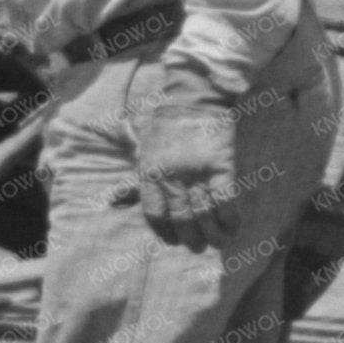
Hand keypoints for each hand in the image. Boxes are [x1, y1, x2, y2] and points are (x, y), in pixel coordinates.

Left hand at [130, 86, 238, 250]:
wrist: (193, 96)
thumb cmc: (164, 123)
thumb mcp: (141, 151)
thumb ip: (132, 181)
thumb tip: (111, 201)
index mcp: (149, 173)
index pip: (154, 214)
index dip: (164, 232)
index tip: (173, 241)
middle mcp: (171, 176)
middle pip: (181, 218)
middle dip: (190, 238)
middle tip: (197, 246)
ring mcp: (196, 171)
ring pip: (204, 213)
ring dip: (212, 233)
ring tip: (218, 243)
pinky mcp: (220, 164)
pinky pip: (225, 198)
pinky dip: (230, 216)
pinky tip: (232, 225)